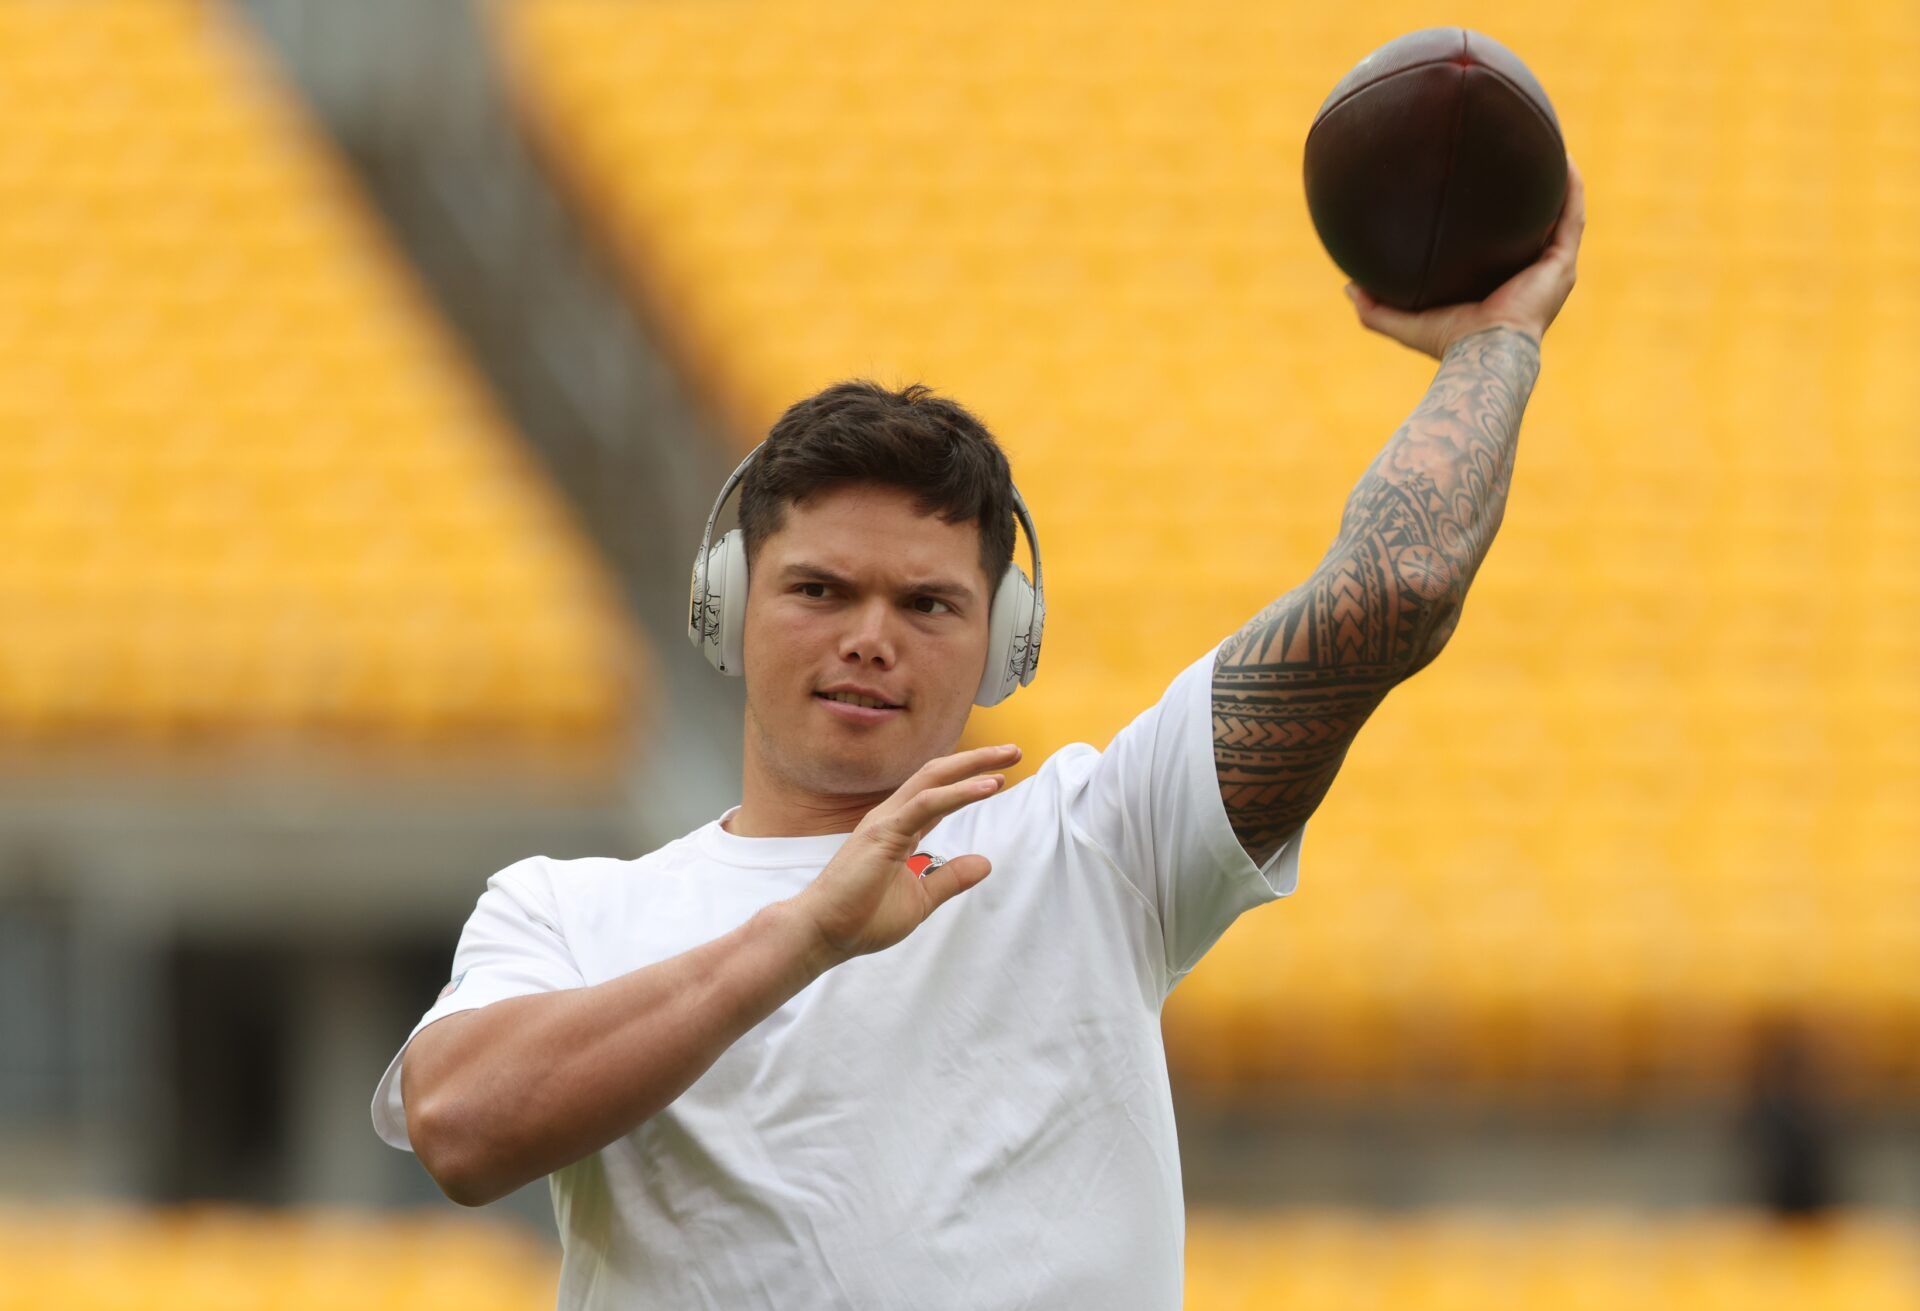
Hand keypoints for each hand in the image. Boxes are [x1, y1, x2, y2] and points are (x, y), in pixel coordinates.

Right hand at [787, 743, 1019, 964]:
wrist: (824, 934)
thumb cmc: (861, 918)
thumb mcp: (921, 899)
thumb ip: (950, 878)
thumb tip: (985, 863)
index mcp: (900, 829)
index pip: (941, 795)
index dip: (971, 781)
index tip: (1003, 774)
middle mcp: (893, 816)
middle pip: (939, 775)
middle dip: (977, 760)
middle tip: (1013, 751)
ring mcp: (886, 821)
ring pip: (934, 779)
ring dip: (972, 765)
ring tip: (1007, 758)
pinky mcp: (884, 833)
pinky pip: (926, 804)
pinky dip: (958, 792)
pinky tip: (986, 786)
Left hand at [1346, 155, 1584, 359]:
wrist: (1483, 354)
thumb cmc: (1447, 343)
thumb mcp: (1403, 321)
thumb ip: (1374, 306)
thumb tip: (1348, 285)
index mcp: (1502, 287)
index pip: (1503, 247)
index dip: (1498, 222)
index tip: (1484, 192)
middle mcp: (1532, 276)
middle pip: (1536, 226)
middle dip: (1532, 195)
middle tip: (1518, 160)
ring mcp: (1552, 269)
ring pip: (1561, 215)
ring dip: (1559, 182)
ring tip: (1550, 145)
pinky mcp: (1562, 263)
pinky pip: (1571, 216)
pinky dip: (1570, 187)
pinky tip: (1564, 158)